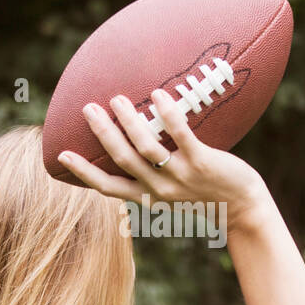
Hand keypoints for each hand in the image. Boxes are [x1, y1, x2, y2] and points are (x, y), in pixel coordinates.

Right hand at [57, 89, 270, 232]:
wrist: (243, 209)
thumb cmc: (207, 194)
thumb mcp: (174, 190)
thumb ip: (154, 172)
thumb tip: (136, 141)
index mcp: (149, 196)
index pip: (109, 187)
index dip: (84, 173)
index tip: (61, 156)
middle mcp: (161, 189)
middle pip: (123, 161)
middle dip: (104, 135)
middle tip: (88, 109)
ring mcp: (181, 177)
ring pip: (147, 149)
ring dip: (129, 122)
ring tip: (117, 99)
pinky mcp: (203, 163)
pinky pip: (181, 136)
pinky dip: (168, 115)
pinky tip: (158, 96)